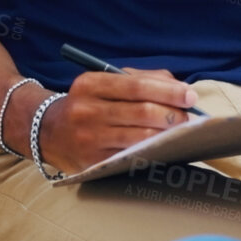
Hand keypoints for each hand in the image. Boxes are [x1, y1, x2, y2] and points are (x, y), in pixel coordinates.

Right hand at [34, 68, 198, 173]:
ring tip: (180, 131)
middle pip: (141, 112)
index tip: (190, 95)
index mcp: (90, 84)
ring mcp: (89, 138)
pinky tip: (163, 147)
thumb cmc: (89, 104)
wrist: (50, 132)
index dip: (168, 91)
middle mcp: (86, 110)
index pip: (136, 86)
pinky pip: (132, 156)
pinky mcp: (93, 161)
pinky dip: (153, 151)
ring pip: (140, 137)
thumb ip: (142, 79)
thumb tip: (179, 88)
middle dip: (172, 115)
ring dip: (167, 134)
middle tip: (189, 117)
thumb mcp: (105, 83)